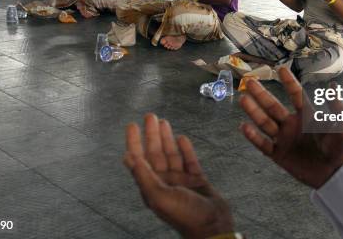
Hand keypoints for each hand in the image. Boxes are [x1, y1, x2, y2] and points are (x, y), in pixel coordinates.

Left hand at [124, 114, 233, 238]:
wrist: (213, 226)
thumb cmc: (184, 215)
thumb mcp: (159, 197)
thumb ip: (144, 176)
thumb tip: (129, 158)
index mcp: (152, 186)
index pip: (139, 159)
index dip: (134, 142)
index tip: (132, 126)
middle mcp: (165, 182)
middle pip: (155, 153)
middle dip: (151, 134)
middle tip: (150, 116)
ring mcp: (181, 181)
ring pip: (171, 154)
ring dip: (166, 138)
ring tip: (164, 121)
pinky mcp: (197, 180)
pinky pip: (189, 161)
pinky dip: (185, 149)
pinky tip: (182, 138)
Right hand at [240, 67, 342, 188]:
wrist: (337, 174)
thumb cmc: (342, 147)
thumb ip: (337, 107)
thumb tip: (332, 86)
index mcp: (306, 116)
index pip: (295, 95)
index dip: (288, 82)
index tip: (280, 68)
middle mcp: (292, 125)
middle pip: (273, 106)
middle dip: (261, 94)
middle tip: (250, 80)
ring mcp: (284, 139)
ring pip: (265, 123)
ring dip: (254, 111)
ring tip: (243, 99)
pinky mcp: (279, 155)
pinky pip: (263, 145)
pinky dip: (253, 137)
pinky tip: (244, 126)